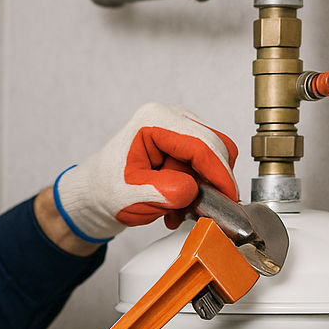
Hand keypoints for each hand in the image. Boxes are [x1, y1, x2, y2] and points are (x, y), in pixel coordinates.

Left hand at [54, 101, 238, 242]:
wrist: (98, 191)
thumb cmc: (108, 189)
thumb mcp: (132, 195)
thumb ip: (165, 192)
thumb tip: (193, 191)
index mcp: (154, 121)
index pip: (201, 145)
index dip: (219, 173)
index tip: (230, 198)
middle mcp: (170, 117)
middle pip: (214, 146)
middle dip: (212, 181)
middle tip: (201, 209)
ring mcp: (179, 127)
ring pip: (212, 157)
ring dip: (201, 188)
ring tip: (177, 211)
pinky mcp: (184, 142)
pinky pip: (204, 163)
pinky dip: (196, 187)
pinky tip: (177, 204)